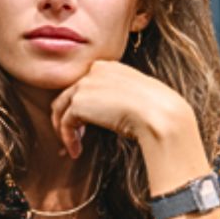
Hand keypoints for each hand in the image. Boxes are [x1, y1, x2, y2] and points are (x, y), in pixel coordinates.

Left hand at [50, 59, 198, 158]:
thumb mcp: (134, 97)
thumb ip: (115, 98)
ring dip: (64, 130)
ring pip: (61, 109)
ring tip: (73, 147)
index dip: (81, 106)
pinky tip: (75, 151)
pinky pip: (65, 123)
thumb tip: (106, 114)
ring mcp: (85, 84)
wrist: (159, 114)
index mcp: (108, 67)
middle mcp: (94, 71)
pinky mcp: (79, 102)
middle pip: (68, 95)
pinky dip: (67, 139)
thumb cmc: (155, 110)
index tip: (86, 126)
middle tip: (76, 138)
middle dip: (68, 118)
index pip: (84, 85)